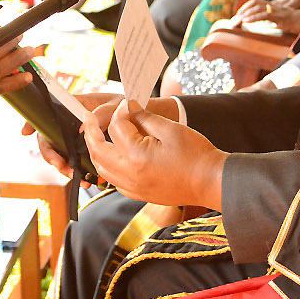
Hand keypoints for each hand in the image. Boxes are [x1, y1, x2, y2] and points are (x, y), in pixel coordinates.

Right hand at [22, 91, 120, 179]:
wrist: (142, 120)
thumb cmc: (127, 107)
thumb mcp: (117, 106)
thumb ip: (101, 114)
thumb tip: (83, 130)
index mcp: (75, 106)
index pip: (48, 111)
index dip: (33, 121)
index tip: (25, 132)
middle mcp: (72, 122)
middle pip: (50, 138)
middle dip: (51, 155)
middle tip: (60, 165)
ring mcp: (77, 137)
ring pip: (61, 154)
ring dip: (64, 167)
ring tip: (75, 177)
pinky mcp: (86, 150)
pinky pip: (75, 163)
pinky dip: (78, 173)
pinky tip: (87, 180)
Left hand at [83, 100, 225, 209]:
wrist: (211, 182)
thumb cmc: (196, 154)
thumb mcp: (170, 129)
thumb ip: (145, 117)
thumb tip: (128, 107)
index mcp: (137, 156)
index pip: (116, 127)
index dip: (120, 111)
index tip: (127, 103)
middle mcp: (130, 174)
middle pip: (97, 150)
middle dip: (91, 131)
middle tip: (88, 118)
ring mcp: (133, 187)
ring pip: (101, 168)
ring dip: (96, 150)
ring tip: (98, 135)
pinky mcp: (138, 194)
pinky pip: (113, 180)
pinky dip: (108, 166)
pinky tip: (115, 156)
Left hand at [232, 0, 299, 35]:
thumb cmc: (299, 24)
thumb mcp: (284, 20)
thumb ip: (276, 20)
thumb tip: (270, 24)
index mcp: (276, 6)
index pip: (258, 1)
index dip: (248, 6)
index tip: (240, 13)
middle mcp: (276, 6)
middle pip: (256, 2)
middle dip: (244, 9)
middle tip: (236, 17)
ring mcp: (278, 10)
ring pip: (259, 8)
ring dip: (247, 13)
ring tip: (239, 19)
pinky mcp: (281, 17)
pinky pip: (265, 15)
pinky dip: (254, 18)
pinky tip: (247, 21)